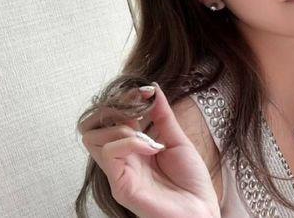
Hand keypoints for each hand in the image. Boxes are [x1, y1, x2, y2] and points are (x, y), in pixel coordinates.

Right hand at [79, 83, 220, 217]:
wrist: (201, 213)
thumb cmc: (191, 183)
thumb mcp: (177, 140)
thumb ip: (163, 116)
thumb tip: (153, 88)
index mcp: (133, 147)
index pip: (110, 117)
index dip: (123, 98)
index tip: (145, 91)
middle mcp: (121, 159)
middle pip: (91, 125)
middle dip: (113, 107)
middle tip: (138, 106)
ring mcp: (119, 172)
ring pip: (93, 136)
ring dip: (121, 126)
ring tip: (148, 138)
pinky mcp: (121, 186)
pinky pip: (110, 152)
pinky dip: (130, 141)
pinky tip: (151, 148)